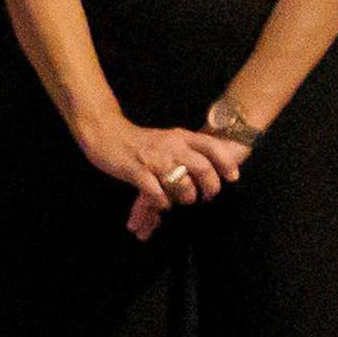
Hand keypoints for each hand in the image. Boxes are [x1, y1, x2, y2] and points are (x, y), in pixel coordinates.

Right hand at [72, 110, 248, 238]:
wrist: (105, 131)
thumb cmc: (139, 140)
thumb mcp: (168, 138)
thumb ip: (187, 149)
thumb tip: (212, 167)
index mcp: (180, 136)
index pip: (211, 146)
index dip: (226, 163)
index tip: (233, 178)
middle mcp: (170, 146)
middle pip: (201, 167)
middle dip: (209, 187)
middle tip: (207, 197)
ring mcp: (153, 158)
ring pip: (181, 182)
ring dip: (186, 196)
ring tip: (183, 201)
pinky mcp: (136, 170)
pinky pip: (156, 192)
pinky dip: (162, 202)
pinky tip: (162, 204)